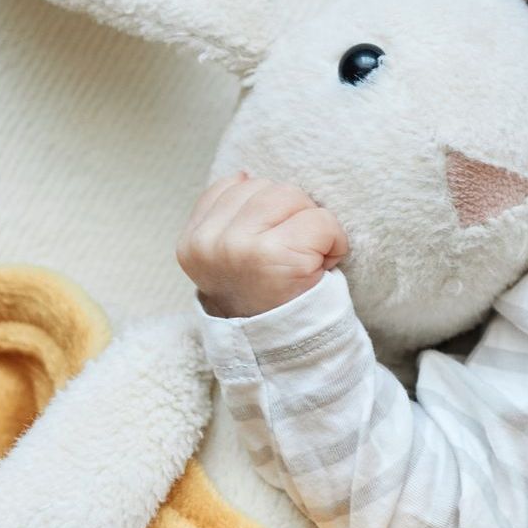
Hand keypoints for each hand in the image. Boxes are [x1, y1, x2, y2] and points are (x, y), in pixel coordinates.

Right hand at [176, 171, 347, 317]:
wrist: (283, 352)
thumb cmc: (262, 299)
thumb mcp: (227, 260)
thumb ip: (229, 217)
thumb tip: (246, 174)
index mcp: (193, 241)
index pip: (236, 186)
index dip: (266, 211)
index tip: (270, 245)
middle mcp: (210, 243)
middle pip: (269, 188)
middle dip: (292, 215)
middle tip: (293, 255)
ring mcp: (241, 248)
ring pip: (293, 197)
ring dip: (313, 225)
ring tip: (305, 259)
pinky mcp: (278, 256)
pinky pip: (322, 221)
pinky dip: (334, 241)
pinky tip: (323, 266)